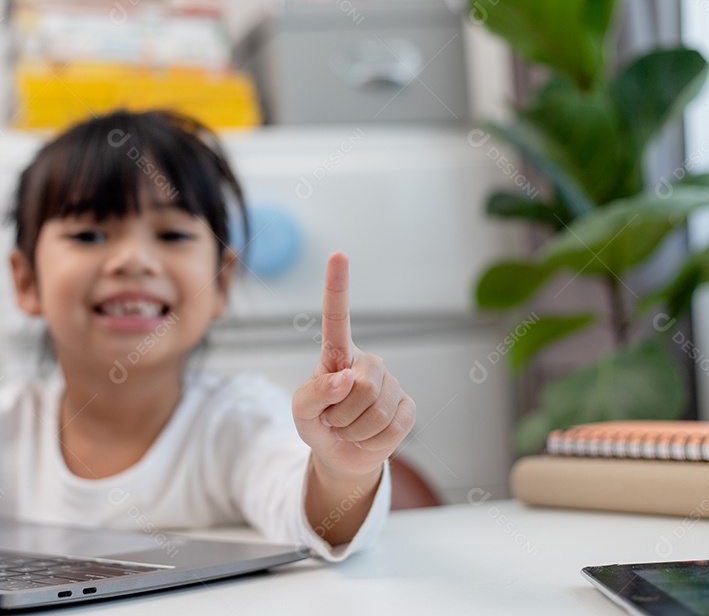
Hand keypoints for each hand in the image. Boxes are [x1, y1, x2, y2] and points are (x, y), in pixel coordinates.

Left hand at [292, 252, 416, 476]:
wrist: (341, 453)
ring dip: (354, 430)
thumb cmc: (318, 422)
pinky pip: (393, 427)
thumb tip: (345, 379)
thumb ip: (313, 394)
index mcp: (338, 354)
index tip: (338, 255)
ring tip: (348, 428)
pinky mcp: (408, 407)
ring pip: (376, 411)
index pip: (337, 317)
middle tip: (333, 419)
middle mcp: (368, 363)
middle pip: (361, 388)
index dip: (338, 286)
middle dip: (341, 414)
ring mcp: (391, 383)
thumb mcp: (300, 411)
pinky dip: (374, 440)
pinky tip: (368, 436)